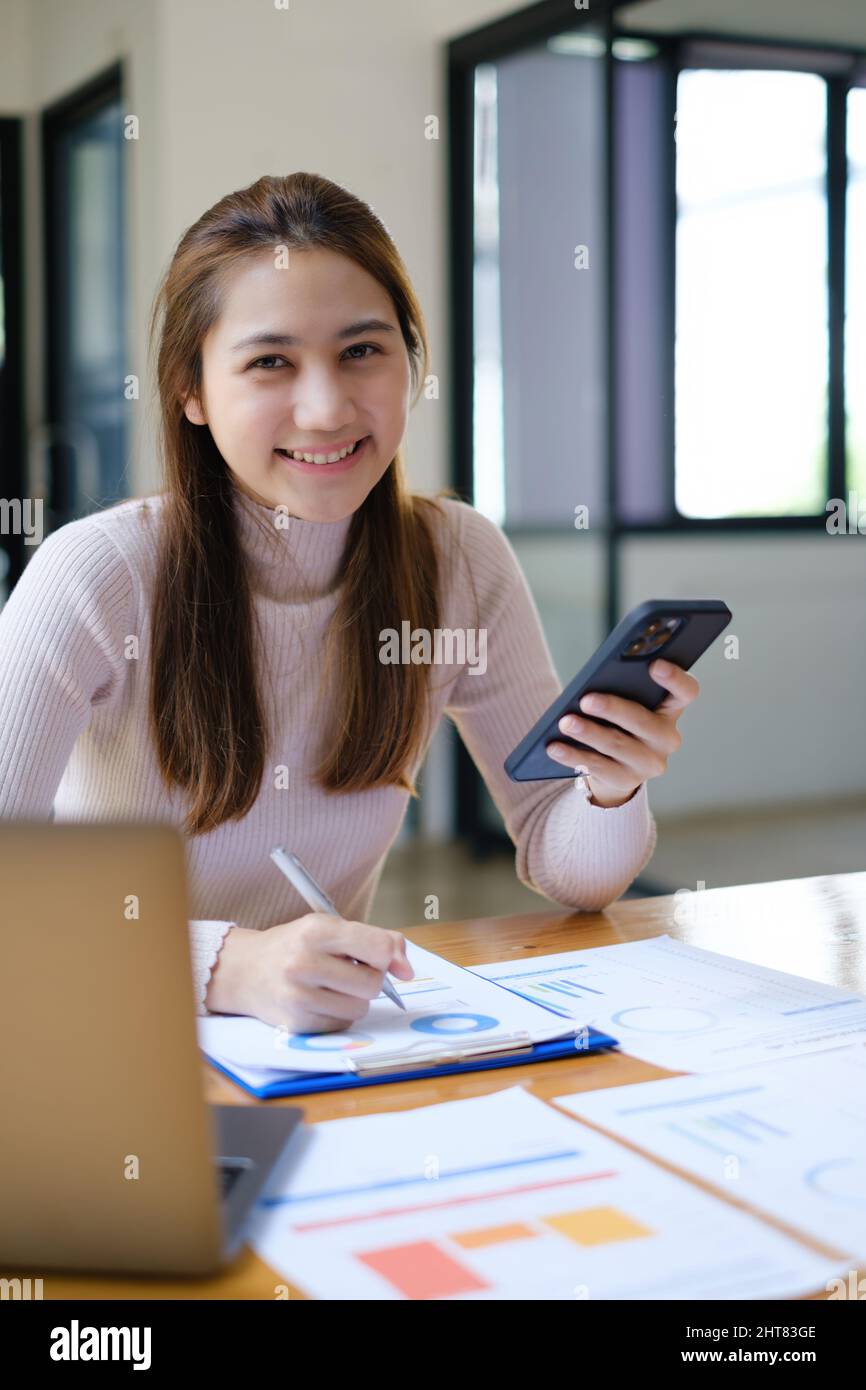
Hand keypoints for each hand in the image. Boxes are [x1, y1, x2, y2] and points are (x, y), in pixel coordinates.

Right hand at [205, 913, 414, 1030]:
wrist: (245, 970)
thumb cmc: (295, 946)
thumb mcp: (329, 928)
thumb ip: (374, 940)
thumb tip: (407, 970)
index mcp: (317, 930)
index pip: (377, 948)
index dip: (392, 958)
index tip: (396, 966)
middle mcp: (304, 962)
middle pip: (372, 984)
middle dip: (369, 979)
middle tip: (350, 971)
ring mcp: (298, 996)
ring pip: (360, 1008)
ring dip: (354, 1000)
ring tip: (331, 986)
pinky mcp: (296, 1023)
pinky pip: (341, 1025)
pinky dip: (337, 1015)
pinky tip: (319, 1001)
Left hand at [545, 658, 699, 807]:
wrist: (615, 765)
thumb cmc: (618, 720)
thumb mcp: (624, 701)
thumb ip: (620, 689)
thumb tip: (590, 688)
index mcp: (671, 709)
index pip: (686, 692)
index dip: (675, 678)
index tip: (655, 664)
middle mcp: (667, 738)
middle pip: (644, 722)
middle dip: (613, 709)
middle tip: (586, 700)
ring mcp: (649, 763)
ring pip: (617, 745)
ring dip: (588, 733)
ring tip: (565, 722)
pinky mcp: (626, 780)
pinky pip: (597, 766)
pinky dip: (573, 755)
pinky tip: (553, 747)